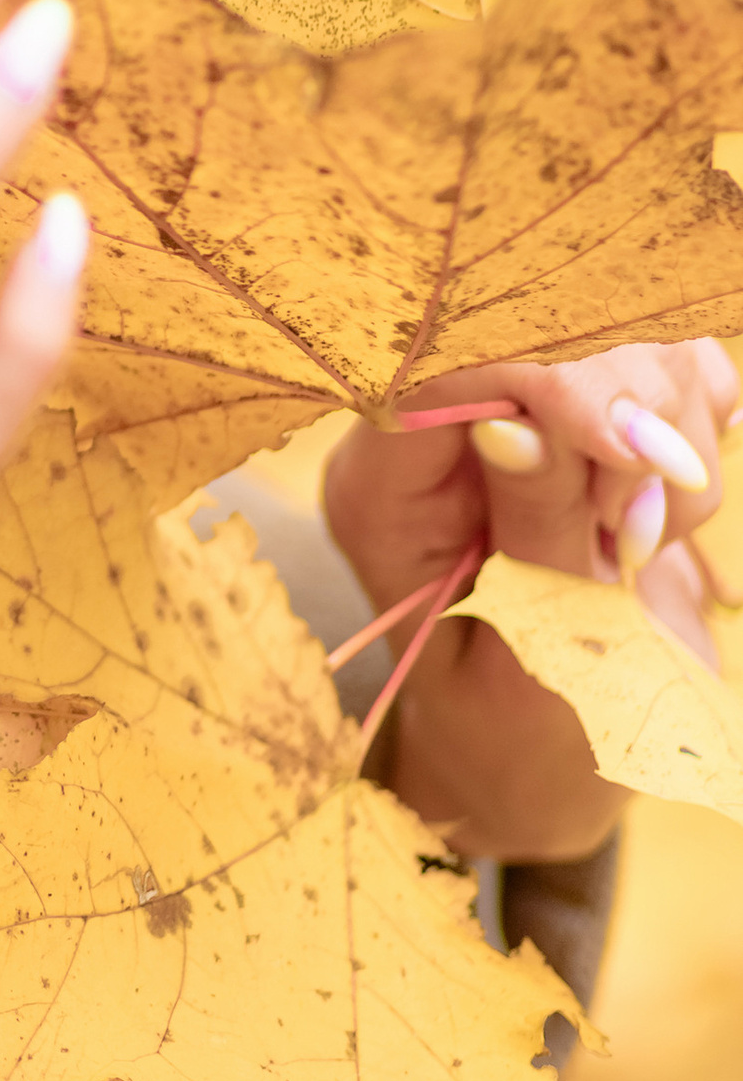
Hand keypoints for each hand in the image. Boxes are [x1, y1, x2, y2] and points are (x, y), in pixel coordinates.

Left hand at [322, 341, 736, 861]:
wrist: (548, 757)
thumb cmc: (520, 731)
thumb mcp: (522, 659)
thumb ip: (532, 538)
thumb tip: (514, 416)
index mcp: (382, 484)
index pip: (445, 357)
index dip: (542, 373)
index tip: (623, 444)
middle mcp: (439, 421)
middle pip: (544, 324)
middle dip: (622, 407)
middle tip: (629, 529)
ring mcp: (522, 403)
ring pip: (622, 333)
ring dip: (667, 431)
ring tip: (636, 542)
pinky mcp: (593, 408)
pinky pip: (672, 362)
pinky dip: (698, 425)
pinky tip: (664, 510)